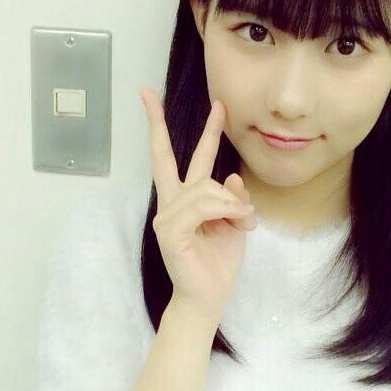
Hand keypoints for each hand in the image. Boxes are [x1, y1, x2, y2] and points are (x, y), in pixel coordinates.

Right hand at [139, 88, 255, 324]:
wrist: (209, 297)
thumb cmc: (219, 263)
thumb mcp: (236, 223)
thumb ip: (235, 198)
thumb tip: (233, 177)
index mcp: (187, 199)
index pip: (180, 158)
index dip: (183, 130)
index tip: (183, 101)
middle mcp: (172, 203)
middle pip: (164, 156)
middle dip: (156, 123)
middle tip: (146, 93)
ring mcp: (167, 216)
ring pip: (205, 187)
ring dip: (232, 203)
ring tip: (244, 221)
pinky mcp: (170, 231)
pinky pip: (202, 206)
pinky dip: (226, 211)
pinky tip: (238, 222)